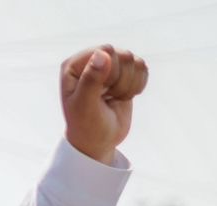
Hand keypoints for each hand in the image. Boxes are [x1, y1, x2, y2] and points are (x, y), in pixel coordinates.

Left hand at [60, 45, 148, 163]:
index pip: (106, 51)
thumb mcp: (85, 106)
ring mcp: (108, 65)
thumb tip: (103, 53)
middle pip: (123, 55)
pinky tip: (123, 97)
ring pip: (134, 61)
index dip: (110, 73)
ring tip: (113, 99)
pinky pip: (142, 68)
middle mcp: (90, 61)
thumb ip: (91, 79)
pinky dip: (137, 86)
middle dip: (120, 81)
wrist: (98, 143)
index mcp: (74, 66)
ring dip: (128, 85)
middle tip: (107, 98)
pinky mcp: (124, 72)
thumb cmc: (87, 127)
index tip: (100, 93)